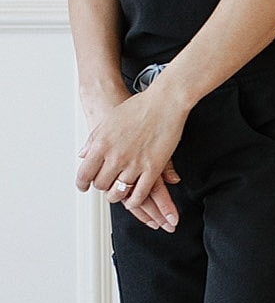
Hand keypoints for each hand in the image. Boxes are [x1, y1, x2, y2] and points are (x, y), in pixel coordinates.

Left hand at [77, 87, 186, 229]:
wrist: (164, 102)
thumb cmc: (139, 107)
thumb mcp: (108, 121)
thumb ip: (93, 140)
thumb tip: (83, 154)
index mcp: (101, 145)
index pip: (84, 174)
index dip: (82, 184)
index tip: (83, 186)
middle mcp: (115, 157)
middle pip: (100, 185)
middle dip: (102, 186)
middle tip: (105, 184)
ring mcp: (134, 164)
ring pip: (119, 192)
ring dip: (117, 195)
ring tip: (118, 193)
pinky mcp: (152, 169)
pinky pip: (140, 193)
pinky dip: (134, 201)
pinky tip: (133, 199)